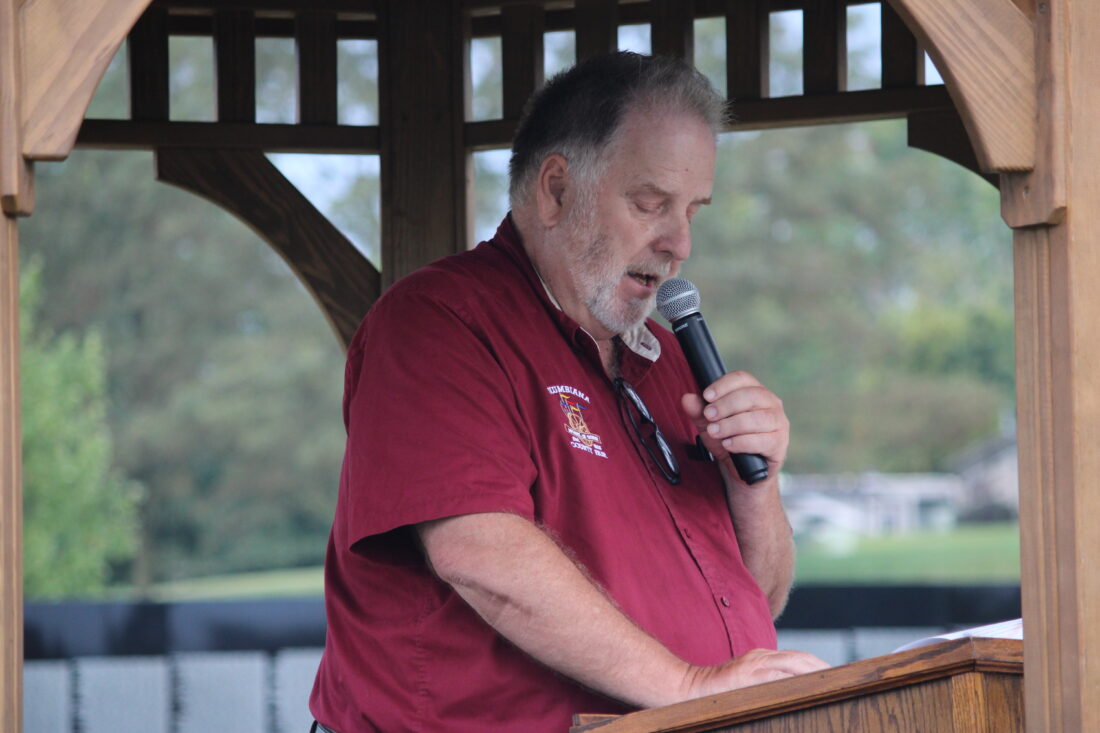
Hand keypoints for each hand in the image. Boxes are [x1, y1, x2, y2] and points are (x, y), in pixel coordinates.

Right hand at [680, 648, 830, 699]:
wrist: (689, 689)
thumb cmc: (718, 693)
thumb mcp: (747, 685)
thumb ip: (767, 684)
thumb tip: (793, 695)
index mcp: (762, 658)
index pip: (797, 658)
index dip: (818, 665)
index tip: (836, 677)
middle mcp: (760, 657)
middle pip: (801, 658)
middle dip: (823, 667)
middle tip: (844, 680)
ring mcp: (754, 664)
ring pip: (794, 662)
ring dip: (815, 671)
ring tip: (833, 682)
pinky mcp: (748, 675)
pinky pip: (777, 674)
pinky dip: (795, 678)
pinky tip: (808, 686)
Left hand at [681, 371, 789, 478]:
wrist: (742, 470)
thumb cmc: (728, 439)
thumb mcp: (709, 424)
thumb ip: (698, 411)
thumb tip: (686, 398)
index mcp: (754, 391)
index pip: (742, 378)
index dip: (723, 385)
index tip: (706, 396)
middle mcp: (770, 403)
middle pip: (750, 395)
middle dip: (726, 405)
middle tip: (708, 416)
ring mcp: (778, 423)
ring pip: (757, 418)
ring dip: (732, 424)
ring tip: (714, 431)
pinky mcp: (779, 443)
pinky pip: (762, 440)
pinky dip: (741, 442)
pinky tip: (728, 444)